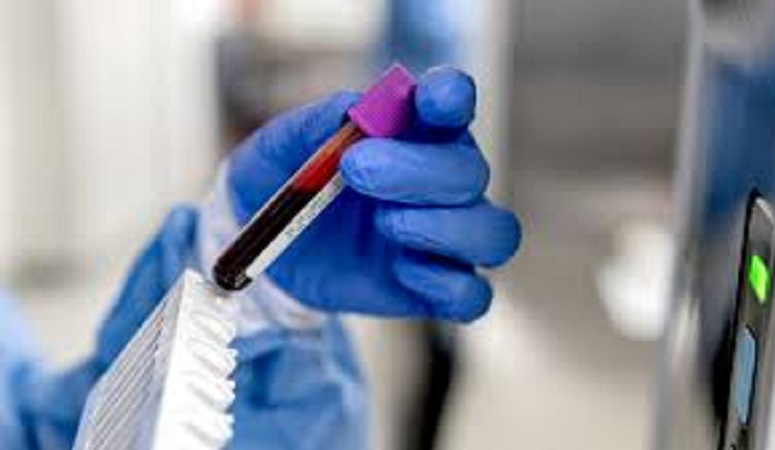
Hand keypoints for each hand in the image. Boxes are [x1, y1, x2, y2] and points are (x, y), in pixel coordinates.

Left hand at [227, 67, 520, 321]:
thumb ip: (315, 125)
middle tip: (356, 170)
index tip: (432, 100)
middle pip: (471, 172)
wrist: (269, 248)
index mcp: (415, 131)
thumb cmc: (285, 182)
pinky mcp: (436, 287)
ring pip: (495, 233)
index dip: (452, 97)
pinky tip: (403, 271)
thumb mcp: (280, 147)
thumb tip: (350, 110)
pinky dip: (448, 285)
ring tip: (386, 223)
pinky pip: (474, 295)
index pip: (452, 102)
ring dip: (444, 227)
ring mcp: (445, 237)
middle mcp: (442, 181)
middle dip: (418, 171)